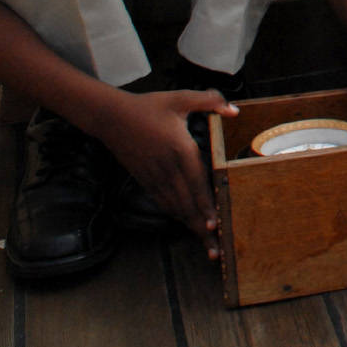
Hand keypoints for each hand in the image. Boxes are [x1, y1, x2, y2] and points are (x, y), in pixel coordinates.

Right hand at [95, 89, 237, 255]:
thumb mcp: (180, 98)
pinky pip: (163, 201)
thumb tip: (235, 110)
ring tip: (206, 245)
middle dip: (203, 226)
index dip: (206, 205)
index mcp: (180, 149)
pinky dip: (176, 215)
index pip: (197, 182)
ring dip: (191, 225)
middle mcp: (168, 167)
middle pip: (188, 202)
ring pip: (176, 206)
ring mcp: (154, 176)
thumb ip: (209, 101)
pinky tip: (186, 224)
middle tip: (217, 249)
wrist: (111, 117)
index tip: (216, 224)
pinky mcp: (145, 179)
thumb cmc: (148, 106)